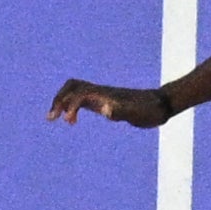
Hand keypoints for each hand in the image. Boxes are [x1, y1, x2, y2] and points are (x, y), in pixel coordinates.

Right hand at [47, 80, 170, 129]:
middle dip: (59, 100)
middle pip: (71, 87)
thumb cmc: (149, 110)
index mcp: (105, 94)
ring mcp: (100, 95)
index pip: (80, 94)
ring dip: (61, 101)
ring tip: (54, 117)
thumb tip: (104, 109)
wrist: (160, 104)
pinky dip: (70, 106)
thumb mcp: (136, 113)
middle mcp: (100, 92)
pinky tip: (71, 121)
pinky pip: (80, 98)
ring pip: (73, 91)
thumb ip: (120, 110)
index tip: (69, 122)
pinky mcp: (102, 101)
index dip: (71, 106)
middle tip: (51, 117)